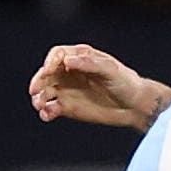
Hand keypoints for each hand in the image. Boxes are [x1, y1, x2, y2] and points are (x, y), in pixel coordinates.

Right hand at [29, 44, 160, 128]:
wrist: (136, 106)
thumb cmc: (126, 83)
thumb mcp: (111, 70)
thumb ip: (90, 64)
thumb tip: (67, 61)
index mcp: (79, 57)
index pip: (57, 55)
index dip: (50, 61)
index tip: (48, 70)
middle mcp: (69, 72)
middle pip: (46, 73)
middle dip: (38, 81)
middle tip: (34, 90)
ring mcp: (67, 90)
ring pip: (45, 92)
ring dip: (39, 98)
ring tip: (41, 105)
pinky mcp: (67, 107)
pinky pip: (51, 108)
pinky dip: (46, 111)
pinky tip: (47, 115)